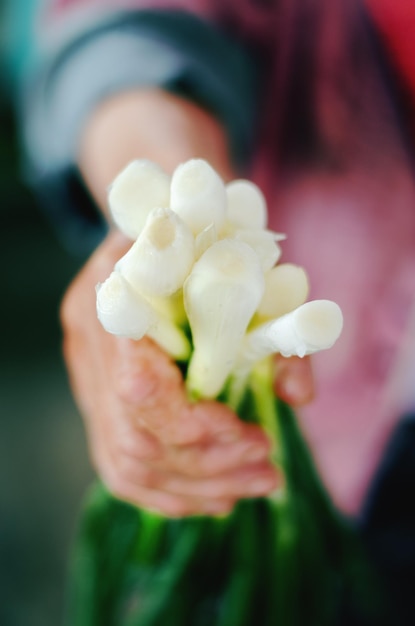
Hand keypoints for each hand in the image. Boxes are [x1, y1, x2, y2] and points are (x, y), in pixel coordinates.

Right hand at [66, 88, 313, 515]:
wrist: (158, 227)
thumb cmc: (200, 238)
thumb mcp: (241, 263)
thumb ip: (273, 324)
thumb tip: (297, 395)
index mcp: (114, 296)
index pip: (137, 388)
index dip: (195, 425)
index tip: (251, 434)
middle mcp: (90, 343)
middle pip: (133, 439)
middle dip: (209, 466)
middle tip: (267, 469)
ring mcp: (88, 376)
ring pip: (126, 463)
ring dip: (197, 486)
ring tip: (255, 484)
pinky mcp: (97, 400)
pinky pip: (119, 467)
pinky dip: (171, 492)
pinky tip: (216, 495)